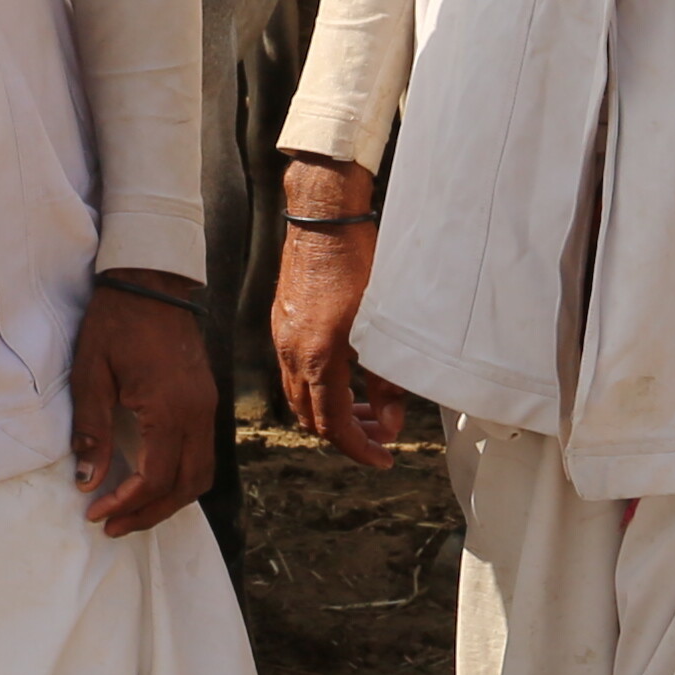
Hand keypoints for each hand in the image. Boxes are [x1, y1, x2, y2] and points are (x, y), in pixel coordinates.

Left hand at [68, 275, 216, 537]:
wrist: (151, 283)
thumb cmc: (115, 323)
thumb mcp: (91, 374)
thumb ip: (92, 430)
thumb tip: (89, 480)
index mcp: (170, 409)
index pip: (156, 478)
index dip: (126, 504)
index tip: (95, 513)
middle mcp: (198, 414)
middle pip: (185, 486)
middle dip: (149, 514)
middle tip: (112, 525)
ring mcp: (207, 408)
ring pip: (201, 474)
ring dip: (169, 501)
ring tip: (132, 512)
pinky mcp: (206, 401)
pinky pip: (203, 454)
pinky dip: (181, 478)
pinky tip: (153, 481)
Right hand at [269, 158, 407, 465]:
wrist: (324, 217)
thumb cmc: (358, 261)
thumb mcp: (382, 325)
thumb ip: (386, 379)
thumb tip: (391, 421)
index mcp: (316, 358)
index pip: (333, 425)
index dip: (360, 448)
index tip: (382, 458)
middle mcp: (291, 351)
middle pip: (312, 416)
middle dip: (347, 433)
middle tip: (381, 435)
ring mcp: (282, 335)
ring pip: (300, 394)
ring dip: (332, 409)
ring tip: (368, 408)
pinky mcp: (283, 319)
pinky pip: (294, 369)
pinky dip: (319, 385)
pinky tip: (346, 374)